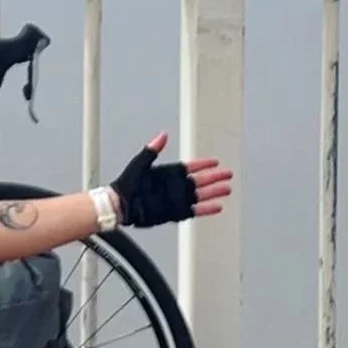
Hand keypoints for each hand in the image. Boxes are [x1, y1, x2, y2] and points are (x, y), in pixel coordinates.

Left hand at [110, 132, 232, 227]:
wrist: (121, 204)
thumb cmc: (126, 184)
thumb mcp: (140, 163)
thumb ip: (153, 150)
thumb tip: (163, 135)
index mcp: (168, 173)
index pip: (190, 167)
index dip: (203, 164)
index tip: (214, 161)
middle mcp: (174, 187)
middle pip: (200, 181)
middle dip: (214, 177)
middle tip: (227, 174)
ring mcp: (176, 200)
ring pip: (200, 195)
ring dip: (214, 192)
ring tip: (227, 189)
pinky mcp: (175, 212)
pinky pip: (194, 211)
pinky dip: (206, 209)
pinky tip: (217, 206)